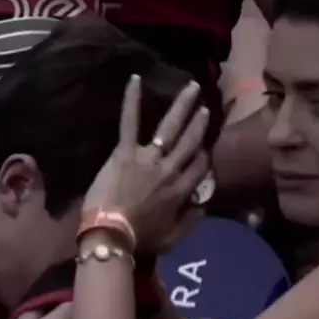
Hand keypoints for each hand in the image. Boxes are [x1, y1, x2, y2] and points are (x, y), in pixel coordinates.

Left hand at [82, 76, 208, 251]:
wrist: (111, 235)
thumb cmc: (139, 240)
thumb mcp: (172, 238)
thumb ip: (190, 221)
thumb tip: (203, 205)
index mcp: (180, 191)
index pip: (200, 167)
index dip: (204, 156)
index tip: (205, 148)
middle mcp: (169, 170)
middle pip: (190, 142)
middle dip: (200, 124)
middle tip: (206, 107)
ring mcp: (148, 159)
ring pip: (171, 128)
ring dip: (183, 106)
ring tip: (192, 88)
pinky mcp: (125, 153)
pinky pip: (130, 122)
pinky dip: (132, 100)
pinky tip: (135, 79)